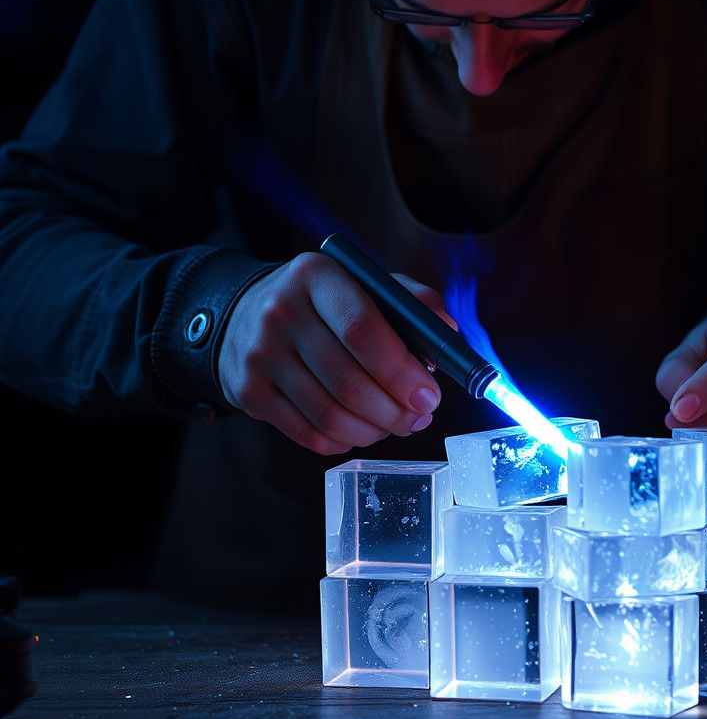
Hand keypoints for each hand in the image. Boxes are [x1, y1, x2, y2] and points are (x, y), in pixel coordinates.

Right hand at [217, 253, 448, 454]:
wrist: (246, 312)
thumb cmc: (326, 304)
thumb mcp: (366, 285)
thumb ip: (413, 302)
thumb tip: (447, 332)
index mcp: (317, 277)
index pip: (362, 329)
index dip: (401, 371)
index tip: (429, 395)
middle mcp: (281, 312)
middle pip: (348, 381)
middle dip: (395, 410)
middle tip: (419, 417)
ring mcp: (260, 355)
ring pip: (329, 415)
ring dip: (374, 430)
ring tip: (394, 424)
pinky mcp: (248, 392)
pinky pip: (307, 434)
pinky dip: (344, 440)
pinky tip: (361, 430)